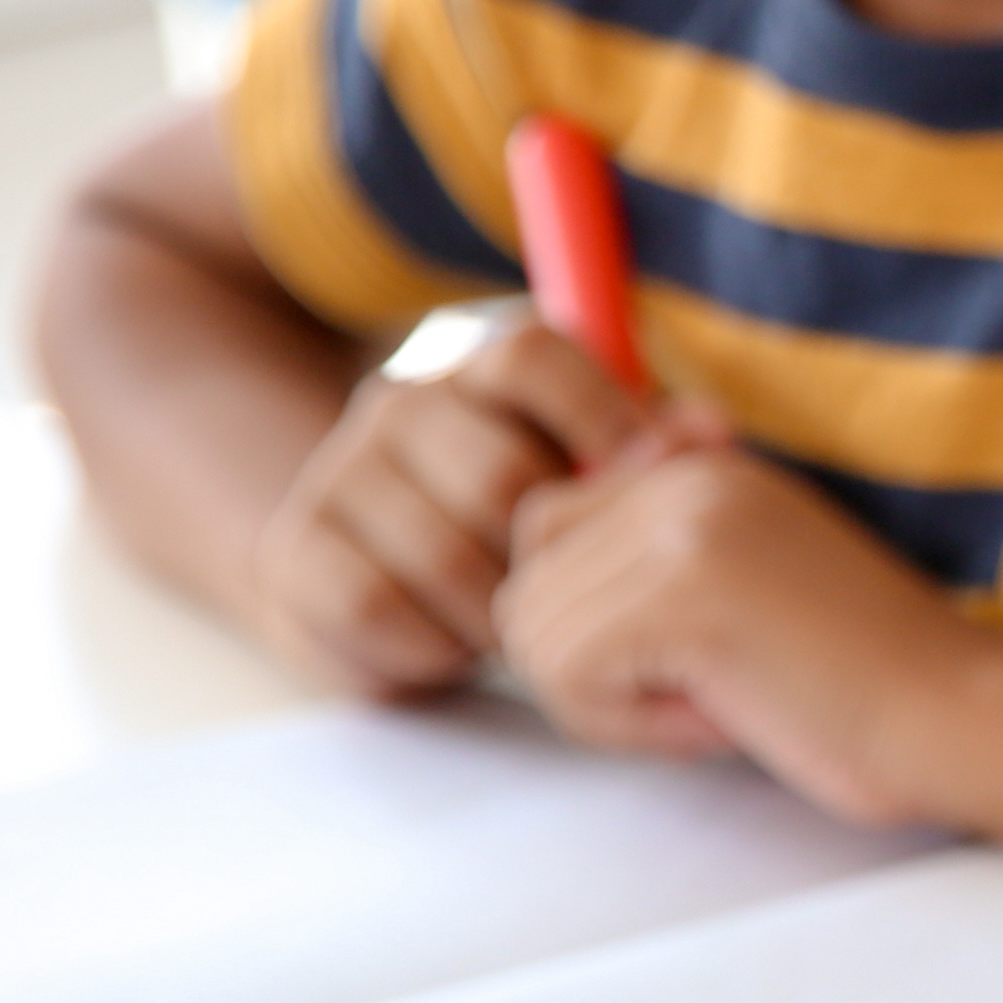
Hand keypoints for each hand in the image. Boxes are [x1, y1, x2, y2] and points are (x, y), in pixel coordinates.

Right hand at [245, 318, 664, 696]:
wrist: (383, 588)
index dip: (605, 417)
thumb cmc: (521, 533)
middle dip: (555, 556)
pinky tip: (460, 646)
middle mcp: (399, 406)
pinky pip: (378, 606)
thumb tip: (707, 435)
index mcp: (478, 371)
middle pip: (502, 476)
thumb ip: (655, 450)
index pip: (533, 356)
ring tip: (525, 629)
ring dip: (502, 614)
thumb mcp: (594, 480)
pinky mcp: (295, 554)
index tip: (652, 489)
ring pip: (447, 554)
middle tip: (581, 595)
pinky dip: (436, 643)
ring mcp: (337, 476)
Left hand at [494, 434, 975, 822]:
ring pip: (530, 632)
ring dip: (608, 702)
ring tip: (715, 702)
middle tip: (700, 689)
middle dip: (588, 664)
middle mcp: (683, 474)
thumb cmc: (861, 682)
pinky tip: (717, 717)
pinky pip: (563, 674)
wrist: (958, 716)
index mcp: (702, 466)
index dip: (598, 621)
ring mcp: (681, 526)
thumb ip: (653, 565)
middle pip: (525, 582)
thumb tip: (537, 582)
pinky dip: (626, 725)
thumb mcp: (746, 593)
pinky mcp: (679, 591)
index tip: (702, 654)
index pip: (548, 532)